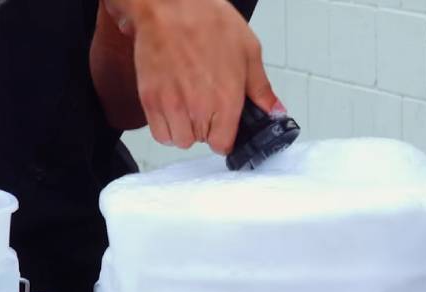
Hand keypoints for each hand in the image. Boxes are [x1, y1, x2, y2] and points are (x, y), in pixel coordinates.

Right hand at [106, 0, 279, 154]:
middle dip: (204, 128)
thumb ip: (261, 88)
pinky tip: (172, 109)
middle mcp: (199, 107)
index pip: (223, 144)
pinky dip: (165, 127)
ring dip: (184, 130)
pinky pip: (159, 133)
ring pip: (179, 141)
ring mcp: (172, 106)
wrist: (170, 7)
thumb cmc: (207, 21)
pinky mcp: (151, 101)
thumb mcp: (248, 50)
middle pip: (200, 141)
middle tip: (204, 105)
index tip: (222, 127)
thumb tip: (275, 111)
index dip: (224, 136)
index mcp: (226, 98)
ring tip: (187, 108)